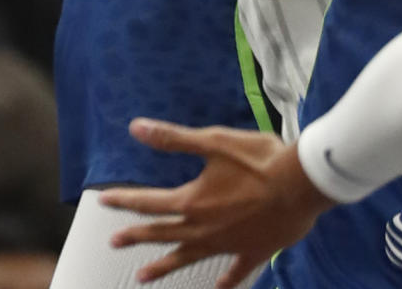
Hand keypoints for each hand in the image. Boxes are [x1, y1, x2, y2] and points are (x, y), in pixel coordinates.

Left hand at [100, 120, 330, 286]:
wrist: (300, 184)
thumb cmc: (257, 159)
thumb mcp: (212, 141)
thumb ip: (172, 138)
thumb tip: (135, 128)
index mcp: (191, 202)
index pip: (148, 202)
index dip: (124, 200)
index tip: (102, 200)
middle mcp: (202, 230)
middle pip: (162, 234)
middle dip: (135, 236)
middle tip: (113, 242)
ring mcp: (226, 245)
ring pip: (188, 258)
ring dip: (164, 266)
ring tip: (142, 276)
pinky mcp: (251, 252)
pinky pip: (234, 272)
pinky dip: (225, 281)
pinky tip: (218, 287)